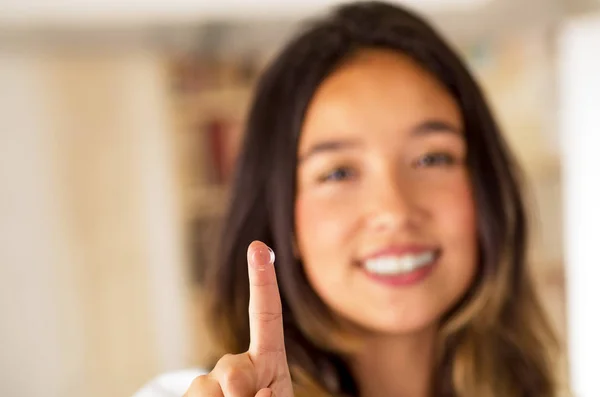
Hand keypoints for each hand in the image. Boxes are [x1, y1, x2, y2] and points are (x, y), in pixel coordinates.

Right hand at [184, 241, 293, 396]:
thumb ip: (263, 388)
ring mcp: (210, 386)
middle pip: (231, 369)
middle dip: (239, 390)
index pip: (265, 315)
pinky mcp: (190, 395)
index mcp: (268, 363)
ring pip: (205, 389)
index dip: (262, 280)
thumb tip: (234, 387)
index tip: (260, 246)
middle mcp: (237, 368)